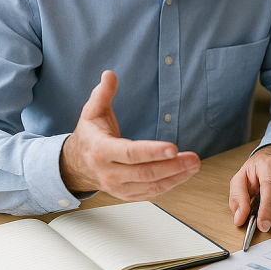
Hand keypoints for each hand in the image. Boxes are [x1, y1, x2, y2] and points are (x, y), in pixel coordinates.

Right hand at [59, 70, 200, 198]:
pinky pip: (151, 193)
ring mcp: (118, 187)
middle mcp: (109, 173)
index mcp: (102, 151)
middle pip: (145, 172)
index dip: (153, 151)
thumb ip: (103, 94)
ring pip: (151, 186)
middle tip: (193, 158)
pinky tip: (184, 174)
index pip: (130, 153)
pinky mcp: (127, 195)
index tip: (173, 148)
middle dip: (173, 166)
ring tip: (194, 165)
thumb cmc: (89, 136)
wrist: (76, 165)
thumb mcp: (91, 112)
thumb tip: (109, 74)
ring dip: (176, 176)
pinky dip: (170, 185)